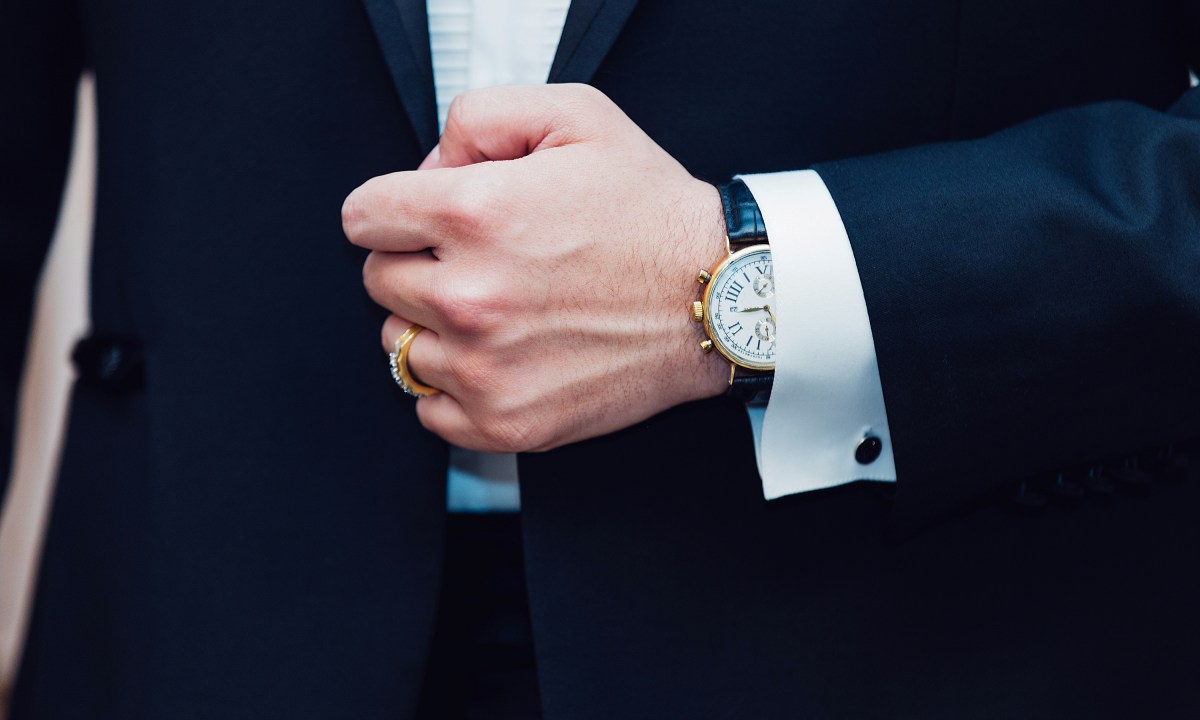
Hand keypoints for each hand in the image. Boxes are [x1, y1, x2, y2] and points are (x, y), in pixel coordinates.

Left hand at [343, 84, 728, 452]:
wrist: (717, 300)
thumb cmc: (650, 213)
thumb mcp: (576, 116)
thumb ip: (481, 117)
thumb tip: (430, 166)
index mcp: (474, 213)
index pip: (363, 216)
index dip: (395, 208)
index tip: (425, 218)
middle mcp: (470, 296)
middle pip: (378, 280)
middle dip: (416, 262)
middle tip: (479, 260)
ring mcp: (485, 369)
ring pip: (400, 345)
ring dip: (434, 327)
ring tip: (498, 311)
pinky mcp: (506, 422)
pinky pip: (428, 409)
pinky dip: (453, 386)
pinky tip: (499, 358)